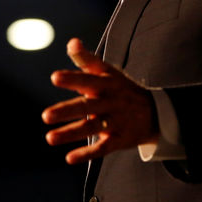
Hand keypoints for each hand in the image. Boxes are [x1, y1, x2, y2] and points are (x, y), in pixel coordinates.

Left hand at [41, 38, 157, 163]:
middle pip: (87, 107)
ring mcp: (115, 122)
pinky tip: (70, 158)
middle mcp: (110, 102)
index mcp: (106, 84)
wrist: (156, 112)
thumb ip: (86, 59)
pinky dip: (87, 154)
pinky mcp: (119, 140)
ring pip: (92, 128)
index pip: (87, 79)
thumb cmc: (122, 88)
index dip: (72, 79)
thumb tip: (72, 42)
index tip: (55, 77)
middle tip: (45, 116)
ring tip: (50, 138)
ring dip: (71, 134)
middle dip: (66, 111)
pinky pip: (103, 148)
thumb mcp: (107, 71)